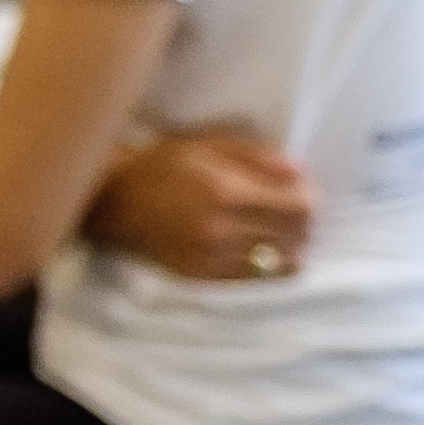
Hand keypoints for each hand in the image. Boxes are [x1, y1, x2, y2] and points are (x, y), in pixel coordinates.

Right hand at [90, 124, 320, 283]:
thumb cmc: (162, 164)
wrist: (113, 202)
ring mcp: (212, 259)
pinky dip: (267, 266)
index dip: (310, 199)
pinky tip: (258, 249)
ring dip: (289, 248)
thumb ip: (258, 157)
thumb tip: (301, 174)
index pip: (299, 209)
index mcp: (226, 192)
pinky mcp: (203, 278)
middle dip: (303, 225)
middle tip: (291, 211)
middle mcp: (222, 230)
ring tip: (276, 232)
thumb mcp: (209, 144)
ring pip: (281, 265)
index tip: (302, 191)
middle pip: (296, 238)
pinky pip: (256, 280)